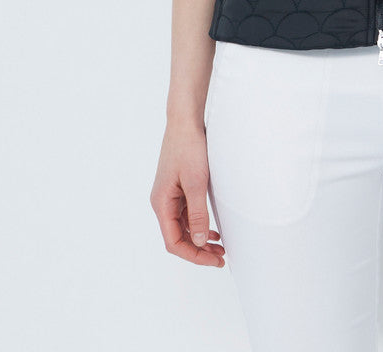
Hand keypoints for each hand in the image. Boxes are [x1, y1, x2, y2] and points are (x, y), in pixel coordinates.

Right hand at [149, 121, 226, 266]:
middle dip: (198, 250)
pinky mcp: (177, 188)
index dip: (194, 255)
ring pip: (183, 227)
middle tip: (221, 257)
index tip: (214, 260)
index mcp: (161, 204)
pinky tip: (212, 230)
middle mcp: (162, 202)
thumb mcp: (196, 183)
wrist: (185, 121)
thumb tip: (198, 242)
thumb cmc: (189, 148)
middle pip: (178, 237)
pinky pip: (186, 214)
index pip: (174, 242)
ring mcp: (169, 195)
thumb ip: (197, 214)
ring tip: (220, 247)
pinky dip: (199, 224)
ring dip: (200, 239)